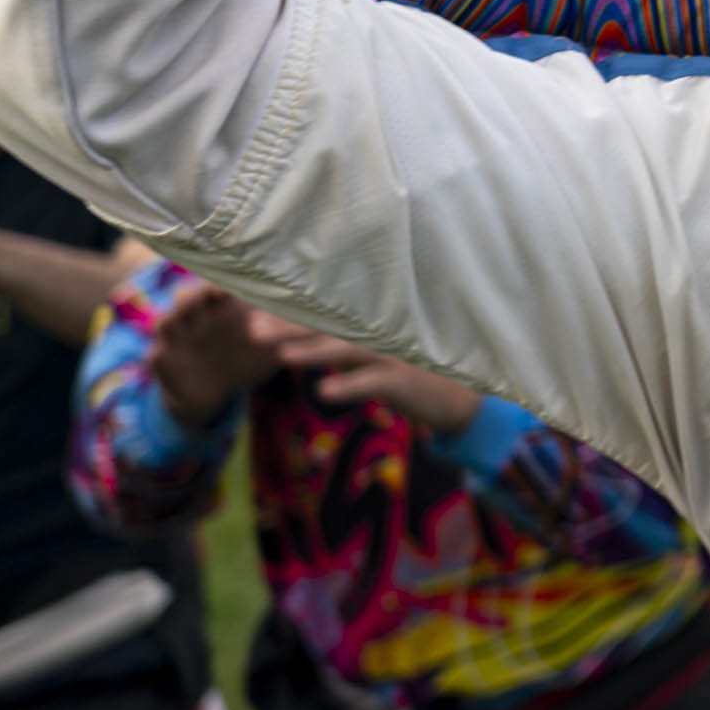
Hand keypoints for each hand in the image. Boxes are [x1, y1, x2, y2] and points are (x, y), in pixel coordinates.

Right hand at [149, 283, 281, 426]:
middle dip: (198, 290)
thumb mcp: (271, 345)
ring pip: (166, 319)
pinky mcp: (164, 360)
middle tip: (212, 290)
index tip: (243, 276)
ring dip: (172, 315)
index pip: (222, 285)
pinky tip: (162, 352)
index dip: (228, 279)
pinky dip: (158, 353)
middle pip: (190, 295)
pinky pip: (155, 355)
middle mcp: (198, 315)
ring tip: (181, 312)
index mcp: (225, 307)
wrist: (217, 392)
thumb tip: (321, 317)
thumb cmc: (249, 357)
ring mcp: (178, 337)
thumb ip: (287, 331)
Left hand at [247, 312, 482, 433]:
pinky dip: (348, 386)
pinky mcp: (406, 379)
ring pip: (348, 349)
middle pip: (330, 326)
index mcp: (369, 324)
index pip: (324, 312)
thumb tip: (293, 337)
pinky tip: (322, 392)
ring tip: (281, 356)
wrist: (458, 398)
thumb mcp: (375, 355)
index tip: (252, 310)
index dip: (290, 311)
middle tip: (252, 330)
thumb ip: (341, 343)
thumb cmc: (410, 371)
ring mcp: (395, 353)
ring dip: (313, 352)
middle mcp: (381, 331)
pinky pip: (373, 382)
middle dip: (290, 327)